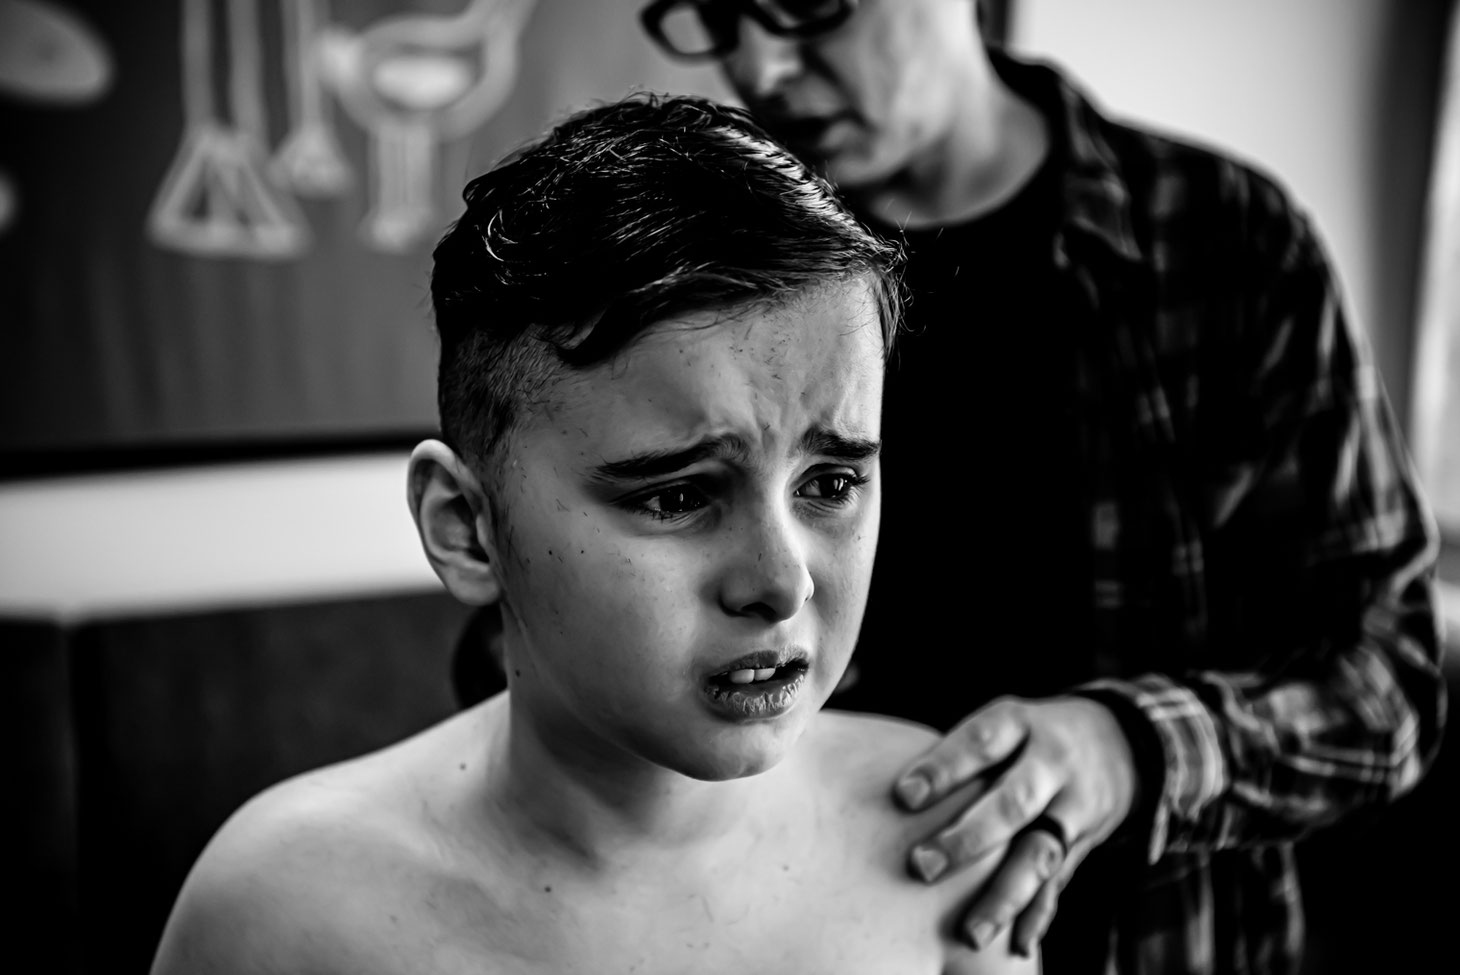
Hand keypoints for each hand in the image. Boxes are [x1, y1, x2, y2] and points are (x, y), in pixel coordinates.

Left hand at [896, 696, 1139, 954]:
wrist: (1115, 742)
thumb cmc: (1026, 735)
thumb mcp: (999, 722)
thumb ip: (955, 753)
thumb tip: (885, 792)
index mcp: (1021, 724)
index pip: (982, 743)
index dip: (944, 768)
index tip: (903, 795)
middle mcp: (1052, 765)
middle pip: (1013, 803)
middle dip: (969, 839)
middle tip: (921, 866)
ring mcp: (1074, 807)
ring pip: (1040, 854)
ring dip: (1004, 896)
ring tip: (969, 932)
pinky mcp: (1083, 844)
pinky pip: (1060, 883)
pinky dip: (1038, 915)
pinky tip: (1015, 943)